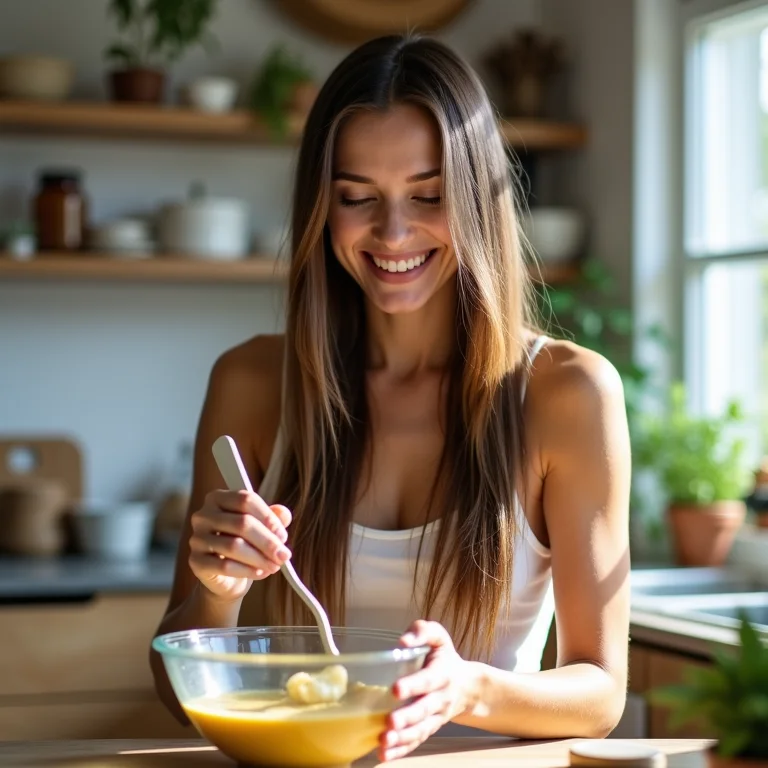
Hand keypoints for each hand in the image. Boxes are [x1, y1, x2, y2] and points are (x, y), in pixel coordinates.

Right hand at [188, 490, 291, 601]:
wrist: (227, 577)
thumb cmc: (245, 544)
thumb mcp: (262, 527)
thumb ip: (274, 517)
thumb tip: (284, 513)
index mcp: (218, 498)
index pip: (246, 500)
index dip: (268, 518)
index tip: (283, 536)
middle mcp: (203, 515)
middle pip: (242, 523)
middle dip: (267, 541)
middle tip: (283, 555)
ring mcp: (197, 538)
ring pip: (234, 546)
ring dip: (260, 558)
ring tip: (274, 566)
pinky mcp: (195, 561)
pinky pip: (224, 566)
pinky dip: (247, 570)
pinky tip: (260, 573)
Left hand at [380, 620, 475, 761]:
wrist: (467, 685)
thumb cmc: (444, 657)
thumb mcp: (438, 637)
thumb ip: (422, 631)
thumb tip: (402, 641)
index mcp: (442, 673)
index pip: (428, 680)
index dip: (413, 685)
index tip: (396, 689)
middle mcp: (441, 698)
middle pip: (424, 710)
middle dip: (407, 717)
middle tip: (389, 722)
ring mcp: (435, 717)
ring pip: (420, 730)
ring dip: (402, 738)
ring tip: (384, 741)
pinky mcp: (429, 729)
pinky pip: (416, 742)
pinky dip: (401, 750)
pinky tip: (384, 754)